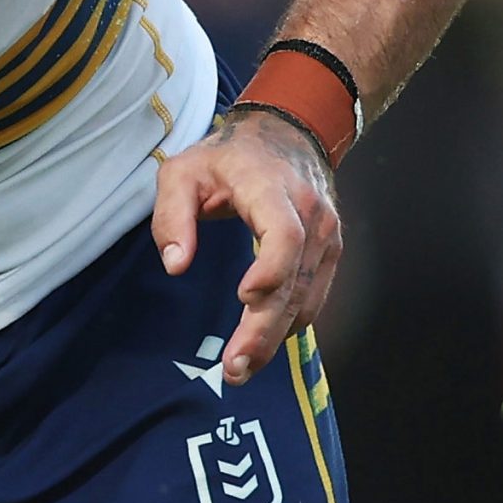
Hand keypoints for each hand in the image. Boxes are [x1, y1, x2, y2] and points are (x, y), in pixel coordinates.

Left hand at [149, 104, 341, 385]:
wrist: (288, 134)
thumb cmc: (227, 157)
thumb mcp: (183, 171)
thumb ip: (172, 215)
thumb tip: (176, 265)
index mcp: (271, 188)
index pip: (284, 234)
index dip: (270, 268)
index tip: (245, 298)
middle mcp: (309, 213)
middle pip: (294, 278)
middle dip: (265, 328)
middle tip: (235, 367)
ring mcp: (326, 234)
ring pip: (306, 295)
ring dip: (276, 336)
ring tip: (242, 368)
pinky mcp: (330, 251)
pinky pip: (314, 295)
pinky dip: (291, 322)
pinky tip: (266, 344)